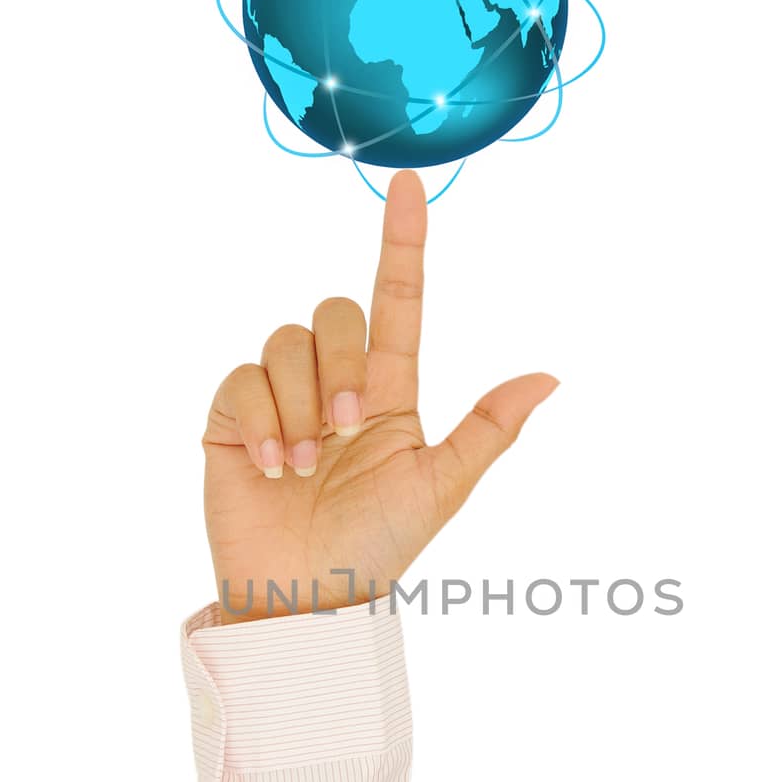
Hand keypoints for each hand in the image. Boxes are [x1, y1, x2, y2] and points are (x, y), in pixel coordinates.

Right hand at [203, 170, 557, 620]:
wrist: (304, 597)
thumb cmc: (377, 546)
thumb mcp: (440, 487)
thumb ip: (488, 429)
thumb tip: (550, 377)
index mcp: (389, 393)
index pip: (398, 302)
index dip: (402, 243)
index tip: (408, 184)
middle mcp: (334, 384)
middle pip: (335, 314)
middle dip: (342, 366)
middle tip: (343, 430)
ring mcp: (281, 399)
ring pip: (288, 342)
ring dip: (300, 407)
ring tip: (302, 467)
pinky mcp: (231, 417)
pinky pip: (243, 378)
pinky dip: (260, 420)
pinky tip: (269, 467)